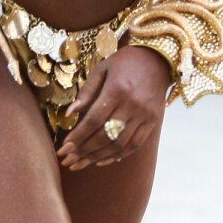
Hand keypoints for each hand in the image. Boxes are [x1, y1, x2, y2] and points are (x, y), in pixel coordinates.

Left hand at [56, 46, 169, 173]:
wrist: (158, 59)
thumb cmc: (125, 62)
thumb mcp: (102, 69)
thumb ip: (86, 92)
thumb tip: (69, 114)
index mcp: (117, 90)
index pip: (94, 119)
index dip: (78, 136)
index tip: (64, 147)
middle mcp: (132, 105)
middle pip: (105, 135)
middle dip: (84, 151)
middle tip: (69, 160)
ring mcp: (144, 115)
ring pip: (119, 144)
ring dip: (98, 157)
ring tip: (81, 164)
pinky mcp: (153, 121)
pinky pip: (135, 144)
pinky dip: (118, 155)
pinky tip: (103, 160)